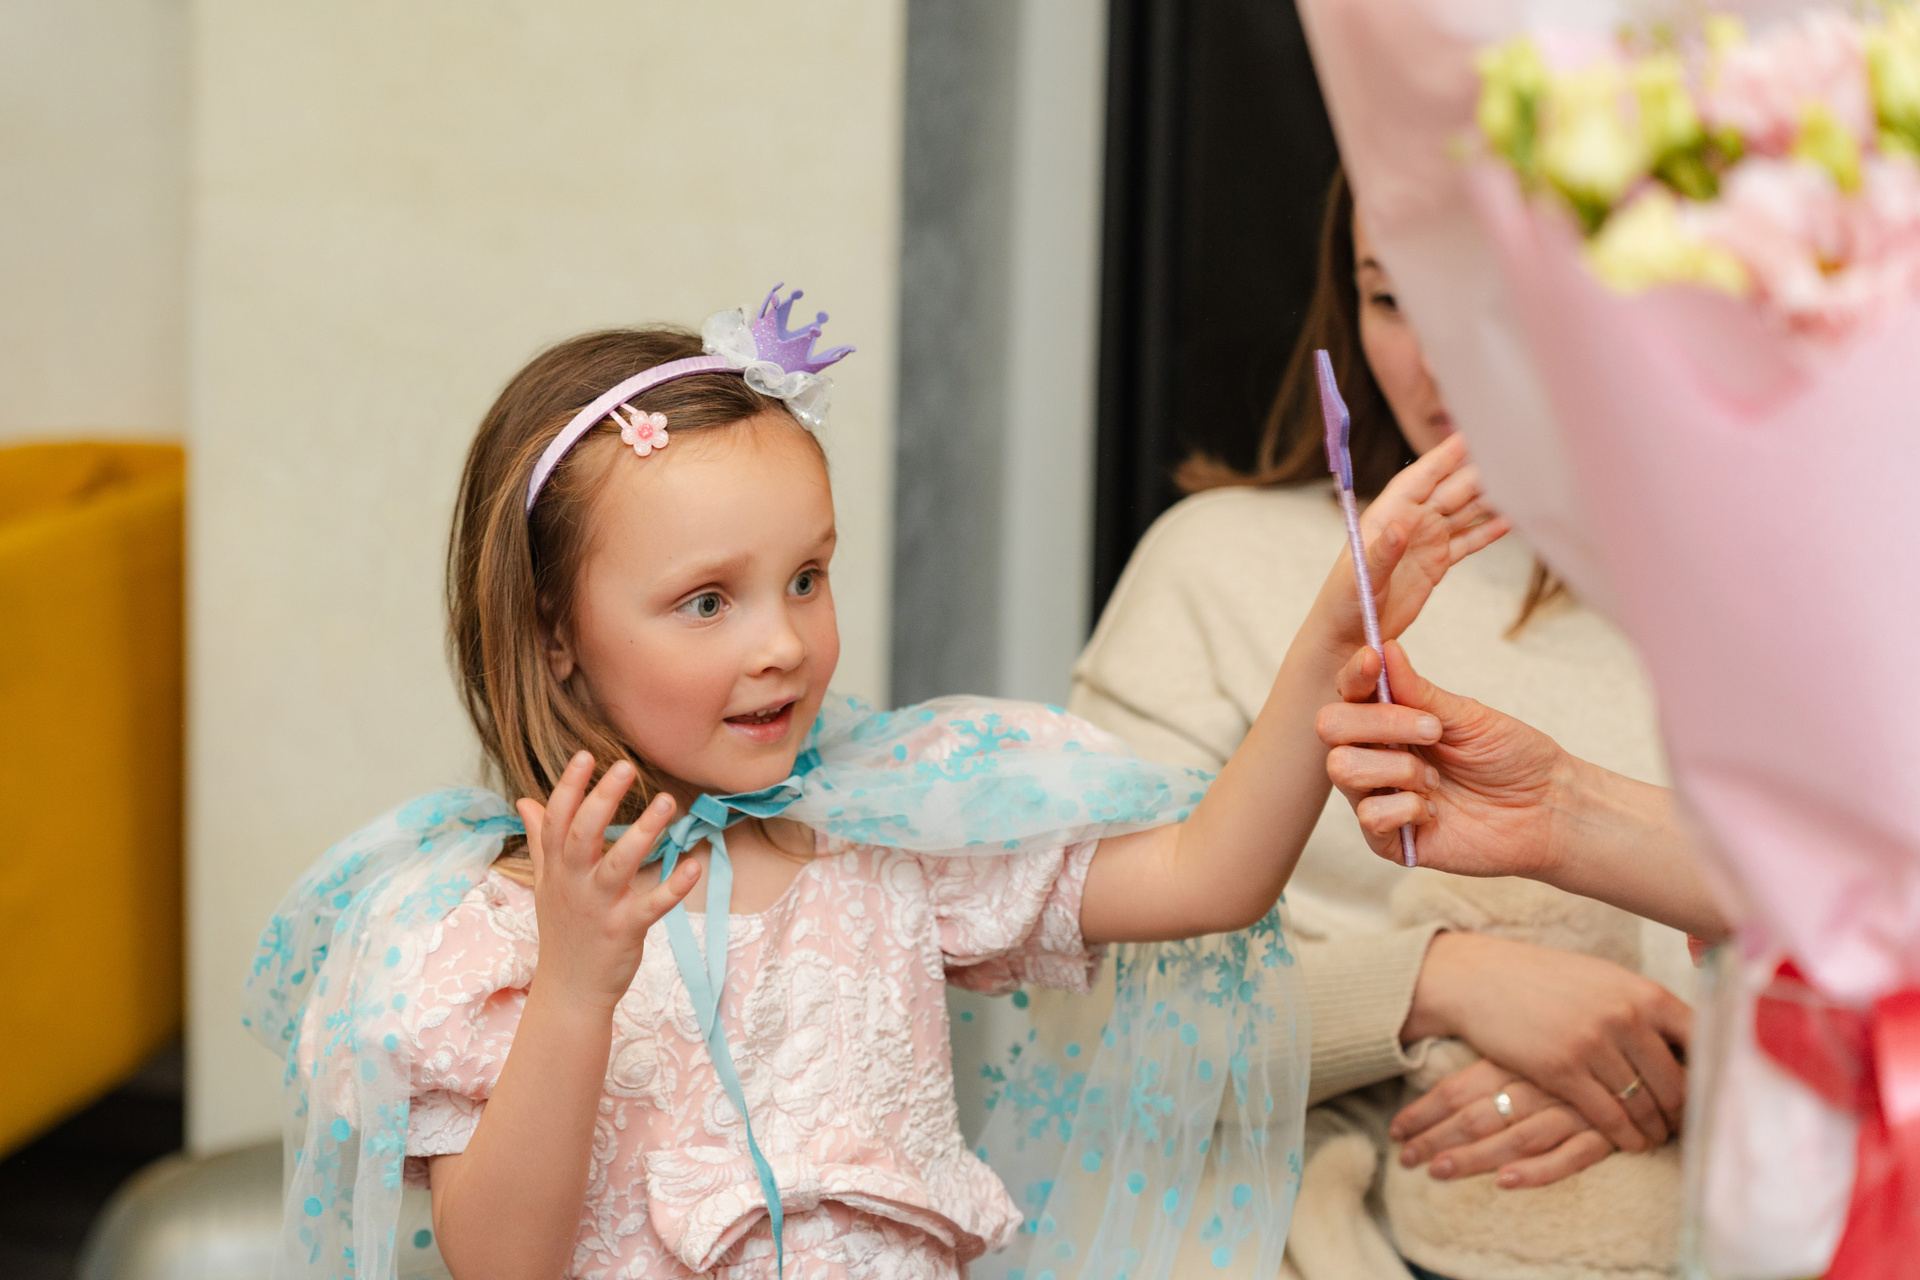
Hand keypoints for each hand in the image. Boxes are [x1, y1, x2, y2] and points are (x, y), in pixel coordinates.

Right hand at [517, 753, 699, 1010]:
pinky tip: (692, 865)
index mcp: (556, 870)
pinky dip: (672, 887)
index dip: (570, 787)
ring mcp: (599, 908)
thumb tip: (525, 801)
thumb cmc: (563, 930)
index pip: (556, 820)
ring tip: (667, 801)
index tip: (586, 755)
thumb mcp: (545, 883)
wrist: (570, 992)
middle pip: (583, 835)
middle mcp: (574, 884)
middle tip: (626, 766)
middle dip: (602, 799)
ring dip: (643, 832)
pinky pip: (651, 906)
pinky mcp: (625, 931)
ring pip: (618, 865)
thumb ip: (541, 839)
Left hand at [1316, 434, 1510, 648]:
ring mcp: (1425, 541)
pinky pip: (1466, 541)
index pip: (1417, 480)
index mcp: (1386, 517)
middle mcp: (1409, 523)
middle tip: (1508, 457)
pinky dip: (1487, 531)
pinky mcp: (1437, 563)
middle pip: (1449, 491)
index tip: (1466, 437)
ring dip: (1488, 499)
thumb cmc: (1344, 602)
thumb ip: (1381, 552)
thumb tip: (1400, 527)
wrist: (1350, 634)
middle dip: (1476, 473)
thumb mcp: (1360, 577)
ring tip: (1518, 484)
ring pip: (1462, 512)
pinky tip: (1510, 521)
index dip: (1441, 458)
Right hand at [1316, 641, 1569, 878]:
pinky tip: (1435, 813)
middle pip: (1329, 726)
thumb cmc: (1512, 757)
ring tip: (1435, 779)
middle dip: (1379, 722)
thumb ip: (1420, 691)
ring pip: (1341, 769)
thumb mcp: (1469, 717)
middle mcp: (1376, 755)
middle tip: (1433, 730)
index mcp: (1391, 720)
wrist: (1547, 811)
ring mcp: (1378, 795)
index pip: (1348, 691)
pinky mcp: (1388, 838)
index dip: (1353, 675)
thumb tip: (1385, 648)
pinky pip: (1369, 816)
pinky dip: (1407, 808)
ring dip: (1397, 767)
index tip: (1373, 661)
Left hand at [1391, 1058, 1617, 1188]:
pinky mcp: (1606, 1133)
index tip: (1396, 1132)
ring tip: (1438, 1172)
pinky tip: (1506, 1183)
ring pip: (1515, 1138)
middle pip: (1478, 1115)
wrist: (1658, 1043)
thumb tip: (1445, 1086)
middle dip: (1438, 1139)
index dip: (1425, 1112)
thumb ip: (1496, 1064)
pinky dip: (1537, 1170)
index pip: (1458, 1088)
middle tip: (1406, 1159)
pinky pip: (1569, 1156)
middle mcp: (1540, 1083)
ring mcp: (1572, 1109)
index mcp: (1518, 1059)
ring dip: (1475, 1157)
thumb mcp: (1533, 1044)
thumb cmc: (1584, 1045)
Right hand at [1400, 932, 1689, 1151]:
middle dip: (1684, 1113)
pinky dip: (1626, 1136)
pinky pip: (1609, 1117)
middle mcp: (1625, 1017)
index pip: (1702, 1044)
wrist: (1483, 978)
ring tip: (1658, 1137)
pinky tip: (1631, 1142)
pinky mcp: (1562, 1070)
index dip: (1712, 1077)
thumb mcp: (1606, 980)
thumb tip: (1693, 1044)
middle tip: (1685, 1128)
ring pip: (1644, 1105)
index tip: (1711, 1096)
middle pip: (1677, 1083)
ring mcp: (1593, 1044)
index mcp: (1643, 992)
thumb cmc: (1549, 980)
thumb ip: (1648, 1008)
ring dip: (1656, 1129)